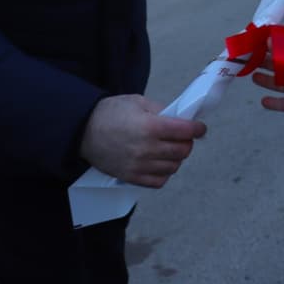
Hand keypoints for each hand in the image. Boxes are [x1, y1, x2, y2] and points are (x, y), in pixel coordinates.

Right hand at [79, 95, 206, 187]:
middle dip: (188, 143)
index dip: (197, 129)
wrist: (83, 130)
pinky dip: (165, 173)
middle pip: (182, 151)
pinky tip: (161, 163)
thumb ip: (161, 111)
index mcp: (150, 126)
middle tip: (185, 137)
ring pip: (173, 167)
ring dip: (177, 158)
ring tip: (172, 150)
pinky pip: (159, 181)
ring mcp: (139, 165)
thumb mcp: (138, 102)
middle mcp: (147, 148)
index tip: (200, 128)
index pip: (185, 131)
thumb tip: (181, 119)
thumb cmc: (111, 113)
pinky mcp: (131, 177)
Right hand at [253, 44, 283, 112]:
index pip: (280, 55)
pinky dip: (273, 104)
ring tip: (254, 77)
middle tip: (250, 61)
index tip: (255, 48)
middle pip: (277, 69)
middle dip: (264, 65)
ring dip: (266, 82)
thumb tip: (267, 39)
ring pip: (278, 85)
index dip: (268, 52)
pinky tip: (263, 101)